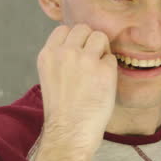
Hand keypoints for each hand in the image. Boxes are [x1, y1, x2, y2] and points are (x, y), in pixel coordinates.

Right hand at [35, 24, 118, 157]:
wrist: (70, 132)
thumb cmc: (63, 109)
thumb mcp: (51, 76)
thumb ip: (61, 57)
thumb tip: (79, 41)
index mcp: (48, 54)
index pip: (64, 29)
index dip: (74, 40)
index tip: (77, 54)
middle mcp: (64, 53)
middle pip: (84, 28)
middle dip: (89, 42)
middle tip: (90, 63)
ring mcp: (85, 59)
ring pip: (100, 37)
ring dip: (102, 51)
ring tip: (97, 72)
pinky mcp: (104, 69)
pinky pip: (112, 57)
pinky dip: (110, 69)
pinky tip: (102, 85)